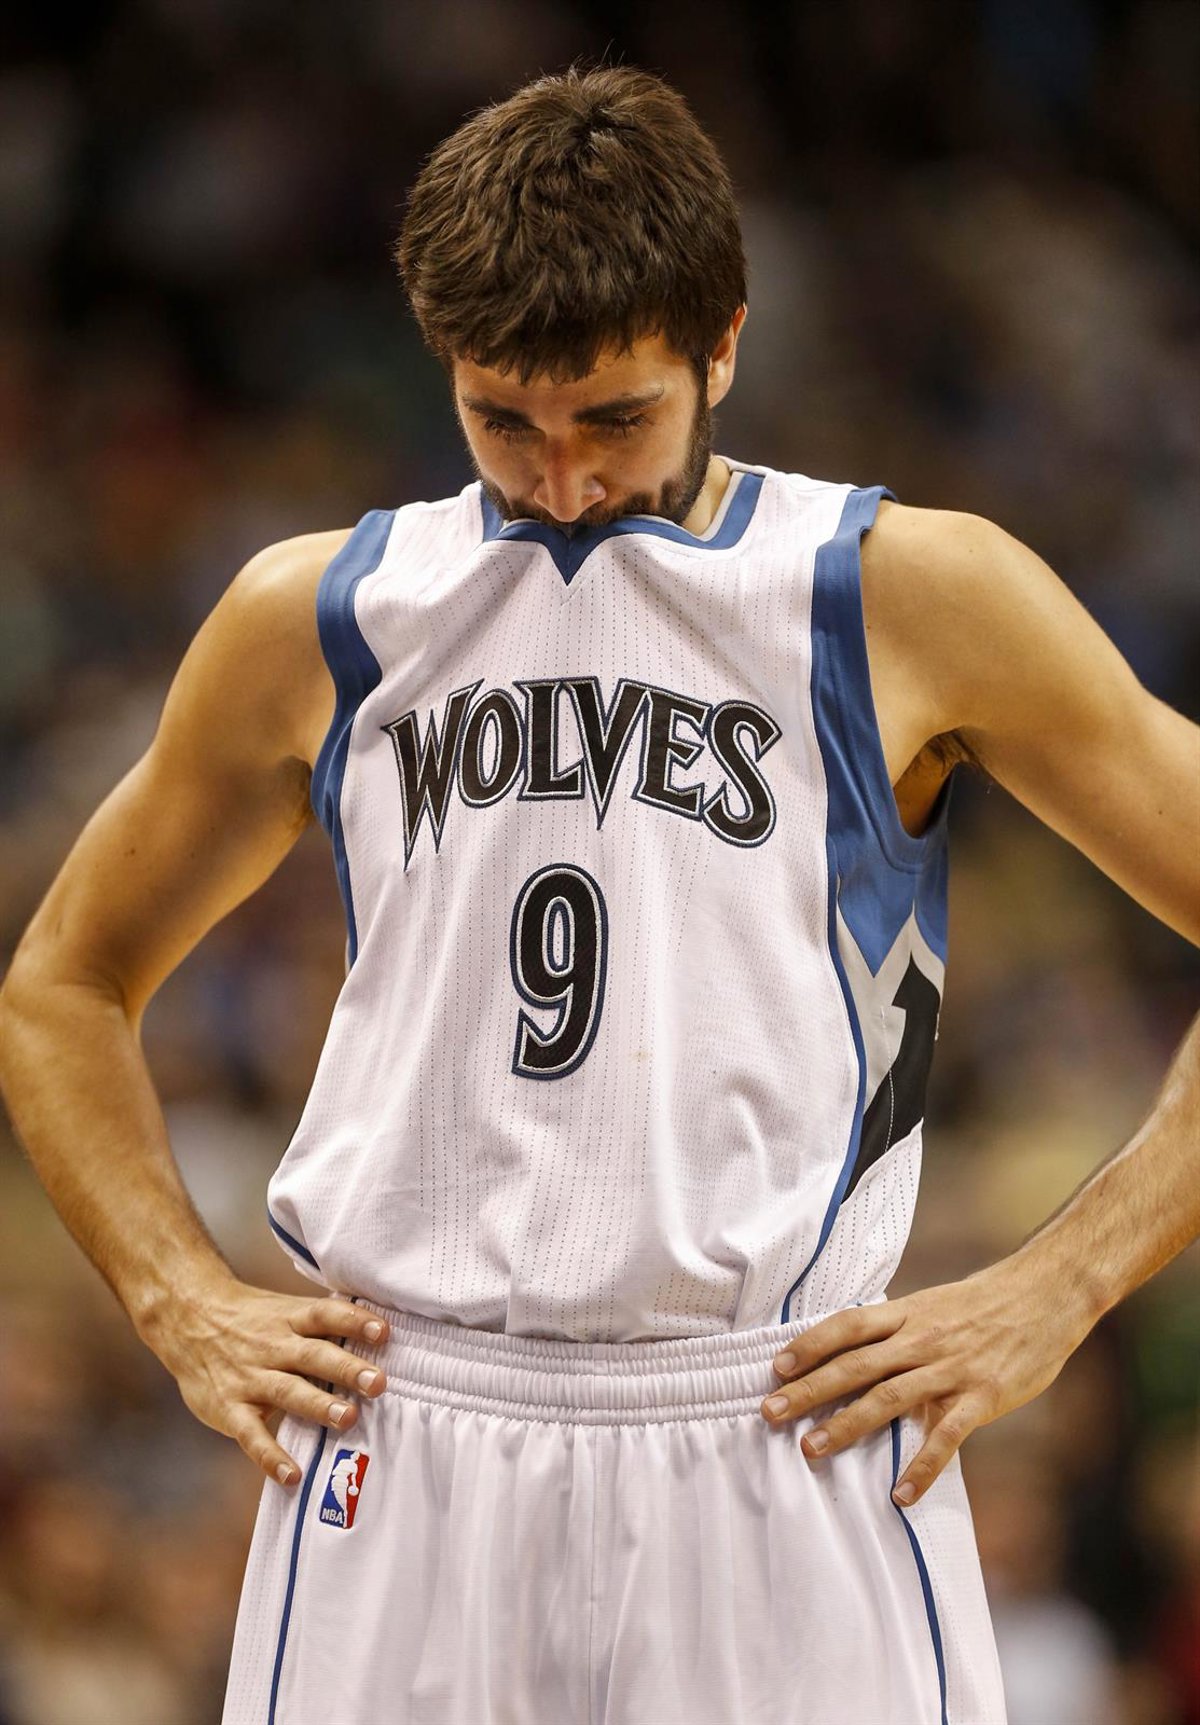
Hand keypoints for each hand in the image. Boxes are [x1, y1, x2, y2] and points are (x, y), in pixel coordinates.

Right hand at [140, 1278, 389, 1486]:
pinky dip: (270, 1456)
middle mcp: (272, 1346)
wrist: (186, 1318)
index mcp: (289, 1319)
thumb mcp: (283, 1311)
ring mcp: (249, 1378)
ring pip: (287, 1391)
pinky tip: (292, 1476)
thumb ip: (321, 1326)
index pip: (325, 1314)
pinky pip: (251, 1435)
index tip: (383, 1331)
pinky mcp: (229, 1408)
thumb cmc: (251, 1320)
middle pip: (313, 1355)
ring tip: (349, 1418)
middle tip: (378, 1384)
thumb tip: (379, 1333)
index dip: (353, 1321)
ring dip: (318, 1405)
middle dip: (346, 1369)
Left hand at [759, 1258, 1091, 1504]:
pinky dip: (921, 1467)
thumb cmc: (985, 1303)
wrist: (1046, 1295)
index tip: (776, 1367)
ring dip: (846, 1426)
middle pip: (854, 1365)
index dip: (809, 1345)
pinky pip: (946, 1437)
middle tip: (770, 1414)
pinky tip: (901, 1495)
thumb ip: (897, 1329)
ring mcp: (950, 1369)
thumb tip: (854, 1351)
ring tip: (811, 1449)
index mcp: (907, 1313)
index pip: (846, 1326)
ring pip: (887, 1400)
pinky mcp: (981, 1397)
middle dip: (809, 1391)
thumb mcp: (933, 1304)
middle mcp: (920, 1339)